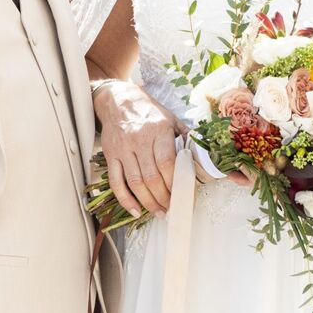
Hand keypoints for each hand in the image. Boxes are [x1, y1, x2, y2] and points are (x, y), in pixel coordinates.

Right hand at [94, 82, 183, 217]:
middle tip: (172, 208)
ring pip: (135, 182)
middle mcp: (139, 140)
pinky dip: (125, 199)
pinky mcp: (111, 156)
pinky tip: (135, 210)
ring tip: (159, 212)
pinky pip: (116, 182)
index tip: (184, 194)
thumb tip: (201, 155)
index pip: (167, 162)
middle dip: (164, 197)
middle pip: (152, 177)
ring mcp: (123, 149)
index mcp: (158, 130)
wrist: (118, 100)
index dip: (176, 182)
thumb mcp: (170, 117)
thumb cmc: (148, 111)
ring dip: (148, 202)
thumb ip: (185, 136)